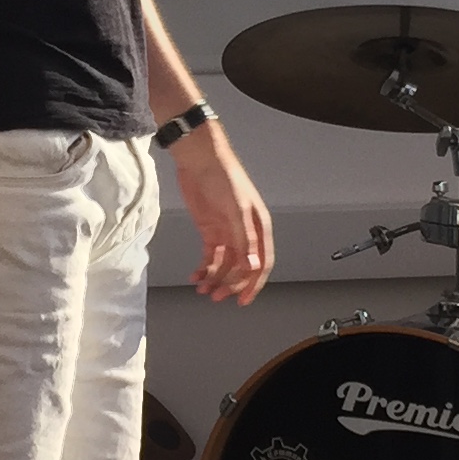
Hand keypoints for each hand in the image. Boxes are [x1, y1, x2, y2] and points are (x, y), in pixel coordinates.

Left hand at [171, 125, 272, 303]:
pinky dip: (204, 268)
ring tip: (203, 288)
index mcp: (258, 227)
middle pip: (242, 267)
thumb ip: (244, 240)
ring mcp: (227, 232)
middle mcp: (245, 232)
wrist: (199, 159)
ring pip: (225, 264)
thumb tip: (250, 267)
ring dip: (215, 278)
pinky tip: (197, 276)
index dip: (254, 283)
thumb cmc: (223, 176)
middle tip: (217, 296)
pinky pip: (210, 256)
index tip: (244, 300)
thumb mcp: (236, 209)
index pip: (261, 263)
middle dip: (230, 284)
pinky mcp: (210, 230)